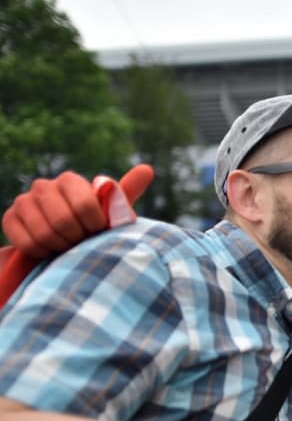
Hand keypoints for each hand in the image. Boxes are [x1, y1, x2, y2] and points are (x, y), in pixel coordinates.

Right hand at [3, 165, 153, 257]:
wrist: (65, 241)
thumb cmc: (94, 224)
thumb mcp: (111, 210)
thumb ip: (125, 191)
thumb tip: (148, 169)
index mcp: (70, 180)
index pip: (85, 205)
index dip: (95, 225)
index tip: (99, 232)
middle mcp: (44, 186)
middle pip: (64, 221)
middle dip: (78, 238)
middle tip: (83, 242)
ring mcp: (23, 201)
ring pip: (45, 233)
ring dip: (62, 247)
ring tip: (69, 246)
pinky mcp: (9, 219)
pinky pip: (27, 242)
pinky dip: (43, 252)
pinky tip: (50, 250)